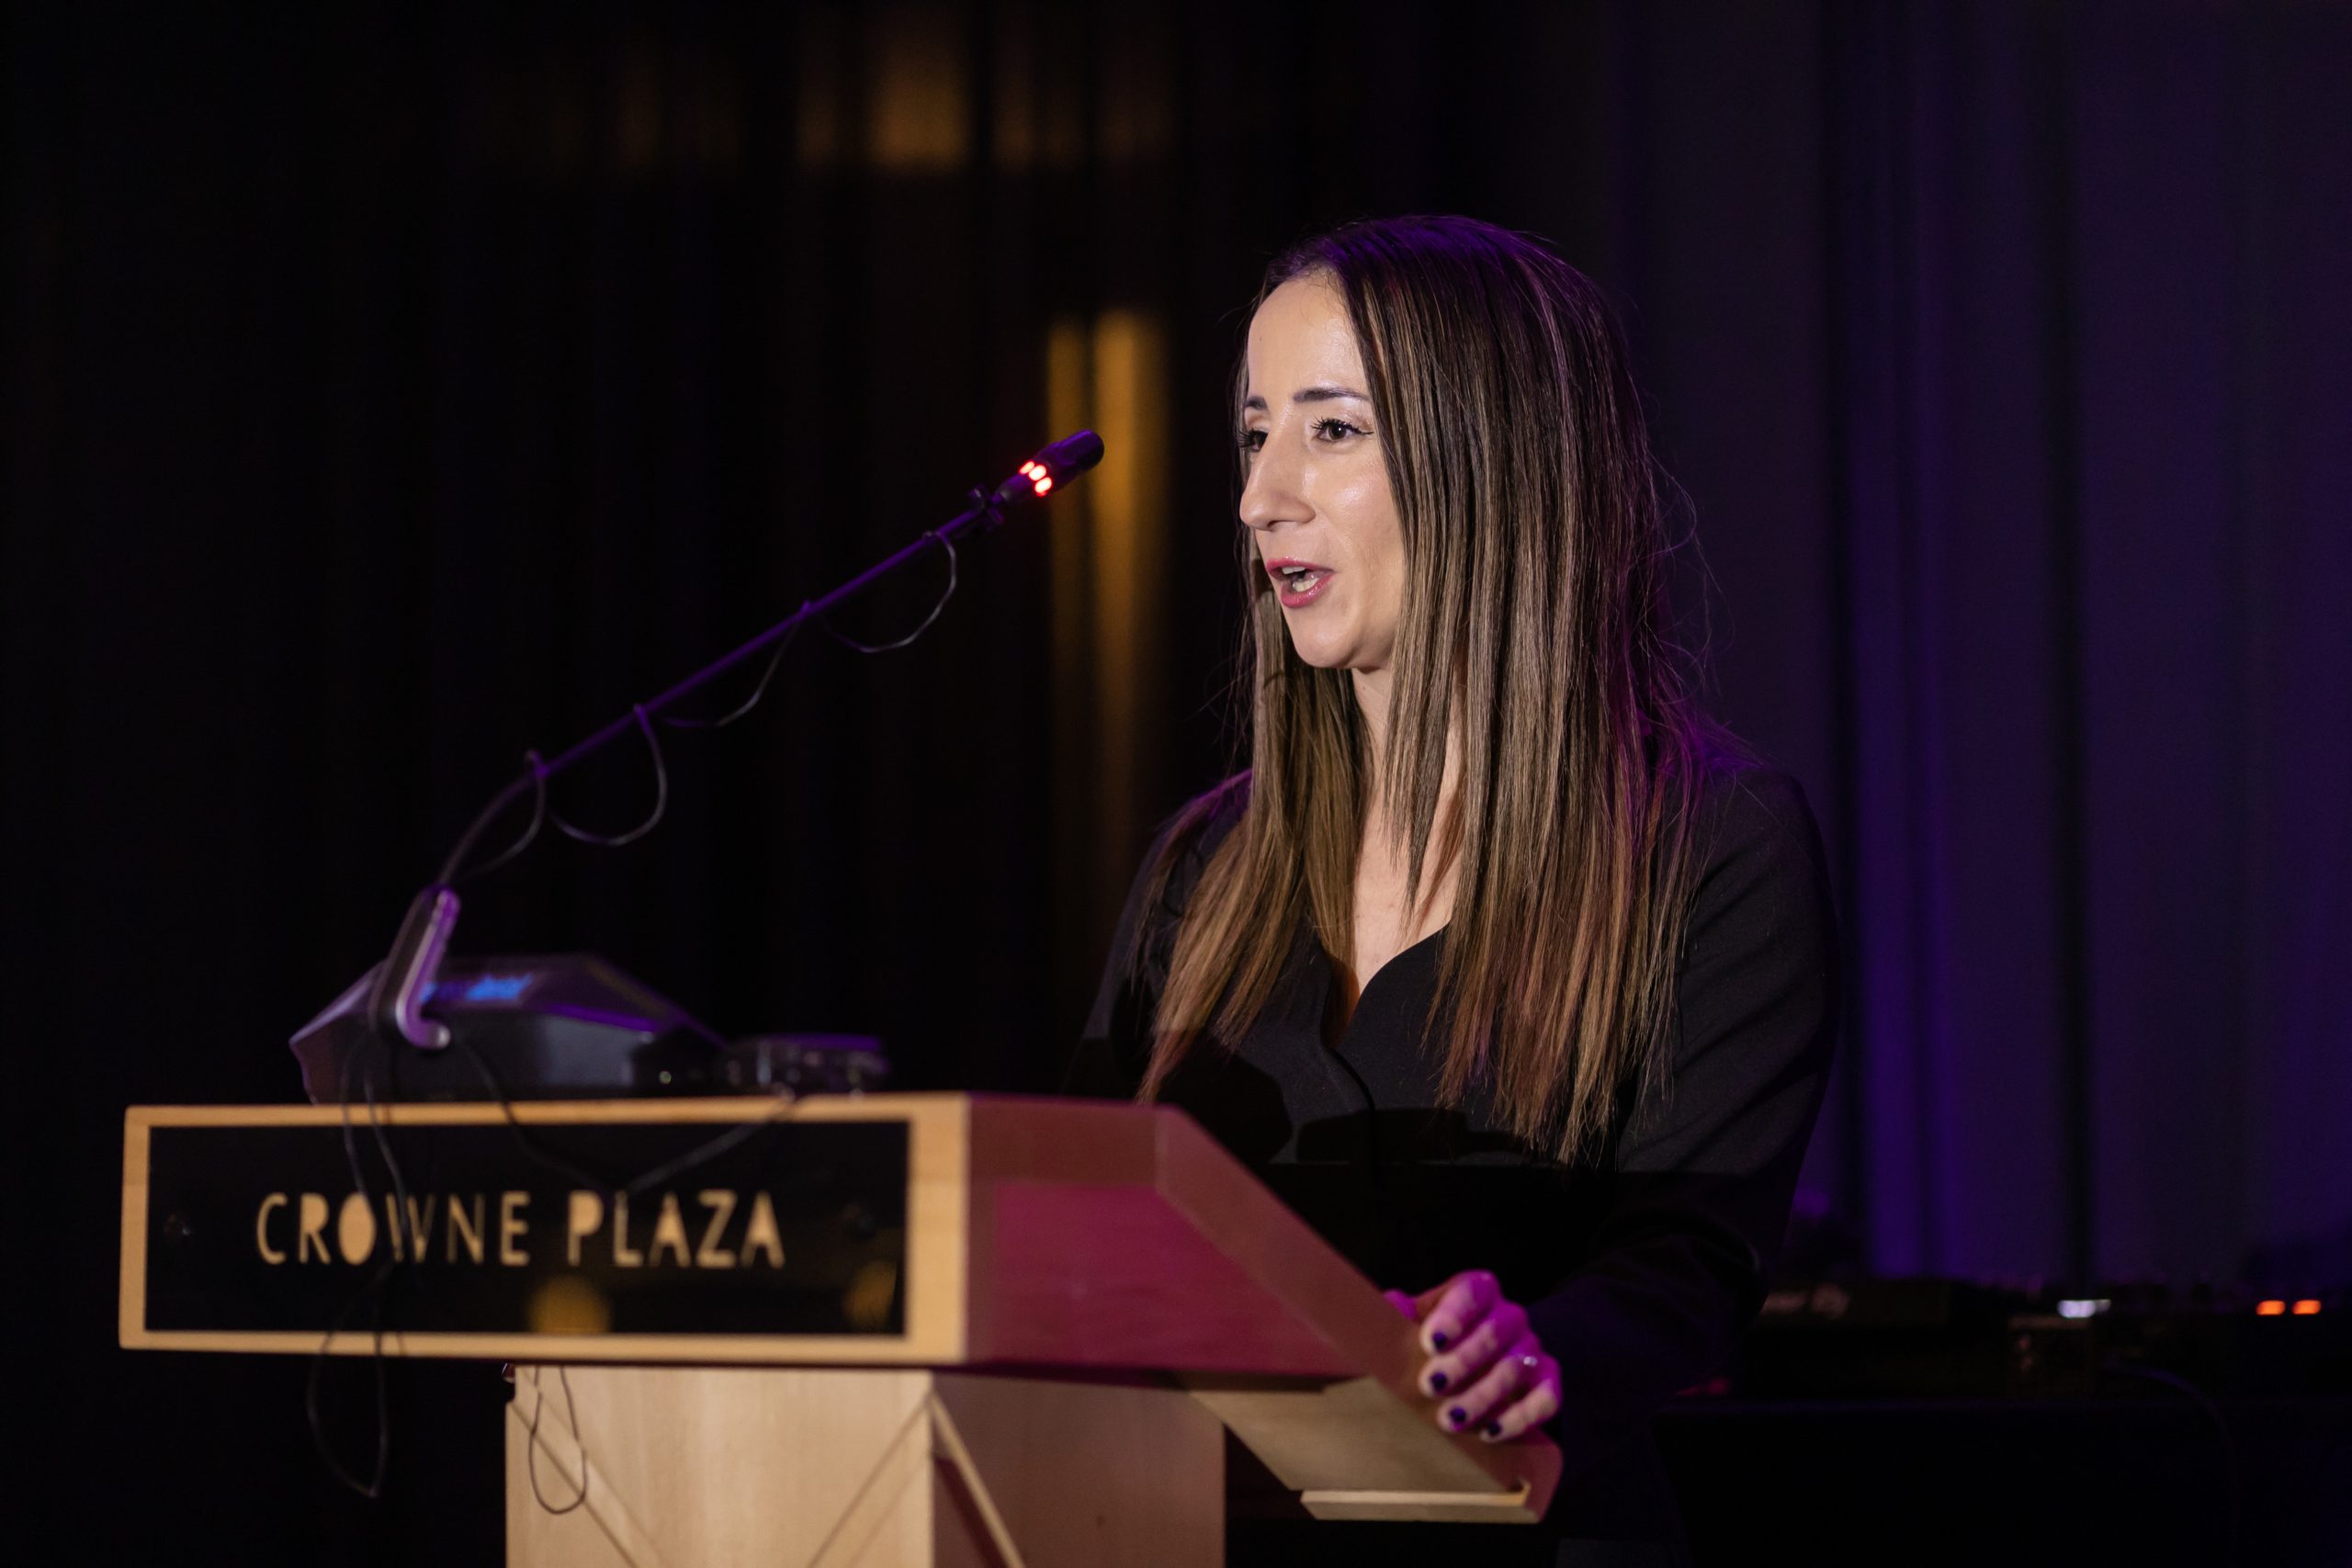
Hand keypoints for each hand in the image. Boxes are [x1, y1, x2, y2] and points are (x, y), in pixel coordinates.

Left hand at [1383, 1269, 1560, 1442]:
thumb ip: (1399, 1313)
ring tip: (1449, 1419)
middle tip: (1430, 1385)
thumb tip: (1393, 1304)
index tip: (1430, 1342)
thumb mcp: (1410, 1326)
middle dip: (1463, 1360)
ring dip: (1482, 1395)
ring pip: (1516, 1367)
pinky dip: (1520, 1417)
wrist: (1464, 1378)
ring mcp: (1531, 1349)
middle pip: (1495, 1330)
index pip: (1472, 1291)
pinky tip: (1490, 1432)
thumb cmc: (1429, 1347)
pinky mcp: (1546, 1383)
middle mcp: (1509, 1316)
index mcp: (1476, 1292)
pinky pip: (1546, 1398)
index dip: (1454, 1314)